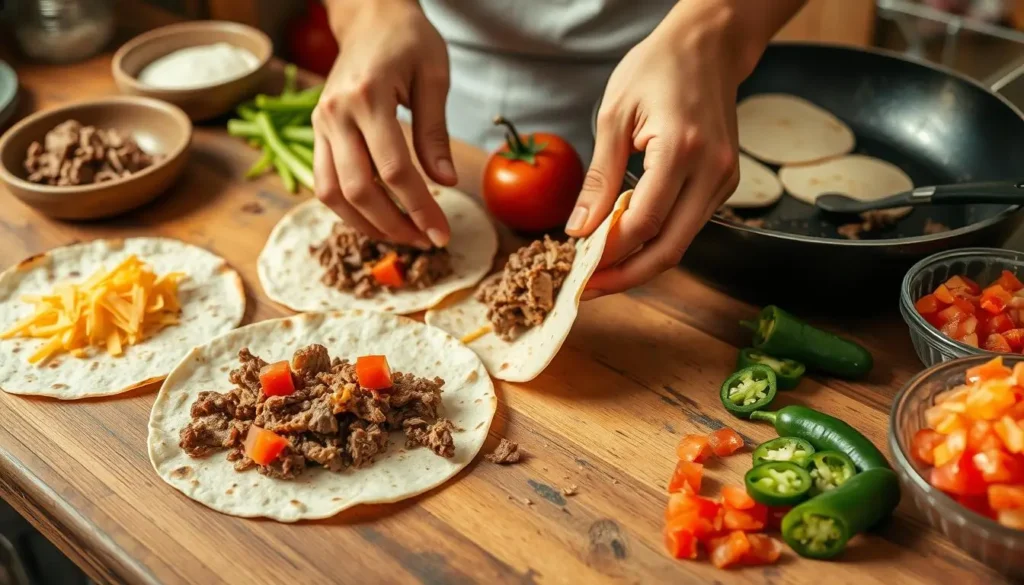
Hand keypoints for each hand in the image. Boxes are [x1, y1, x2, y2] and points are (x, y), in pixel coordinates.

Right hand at [315, 0, 455, 247]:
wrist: (370, 15)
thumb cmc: (408, 40)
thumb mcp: (433, 78)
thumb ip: (435, 133)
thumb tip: (446, 183)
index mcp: (367, 97)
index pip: (394, 171)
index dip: (420, 208)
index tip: (442, 233)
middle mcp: (335, 114)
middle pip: (358, 190)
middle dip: (393, 225)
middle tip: (425, 241)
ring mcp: (320, 123)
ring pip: (331, 194)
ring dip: (366, 224)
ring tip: (401, 237)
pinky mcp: (316, 130)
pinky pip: (324, 182)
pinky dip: (349, 208)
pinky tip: (377, 218)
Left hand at [566, 1, 771, 296]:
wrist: (708, 47)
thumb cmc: (658, 69)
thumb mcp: (614, 116)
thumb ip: (599, 177)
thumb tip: (579, 228)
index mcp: (682, 150)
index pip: (643, 223)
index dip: (608, 253)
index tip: (576, 268)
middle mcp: (712, 171)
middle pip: (670, 249)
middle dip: (626, 276)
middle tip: (588, 289)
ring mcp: (724, 180)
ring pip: (681, 243)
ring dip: (640, 263)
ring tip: (599, 270)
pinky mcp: (725, 183)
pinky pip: (688, 226)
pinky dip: (656, 241)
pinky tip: (625, 242)